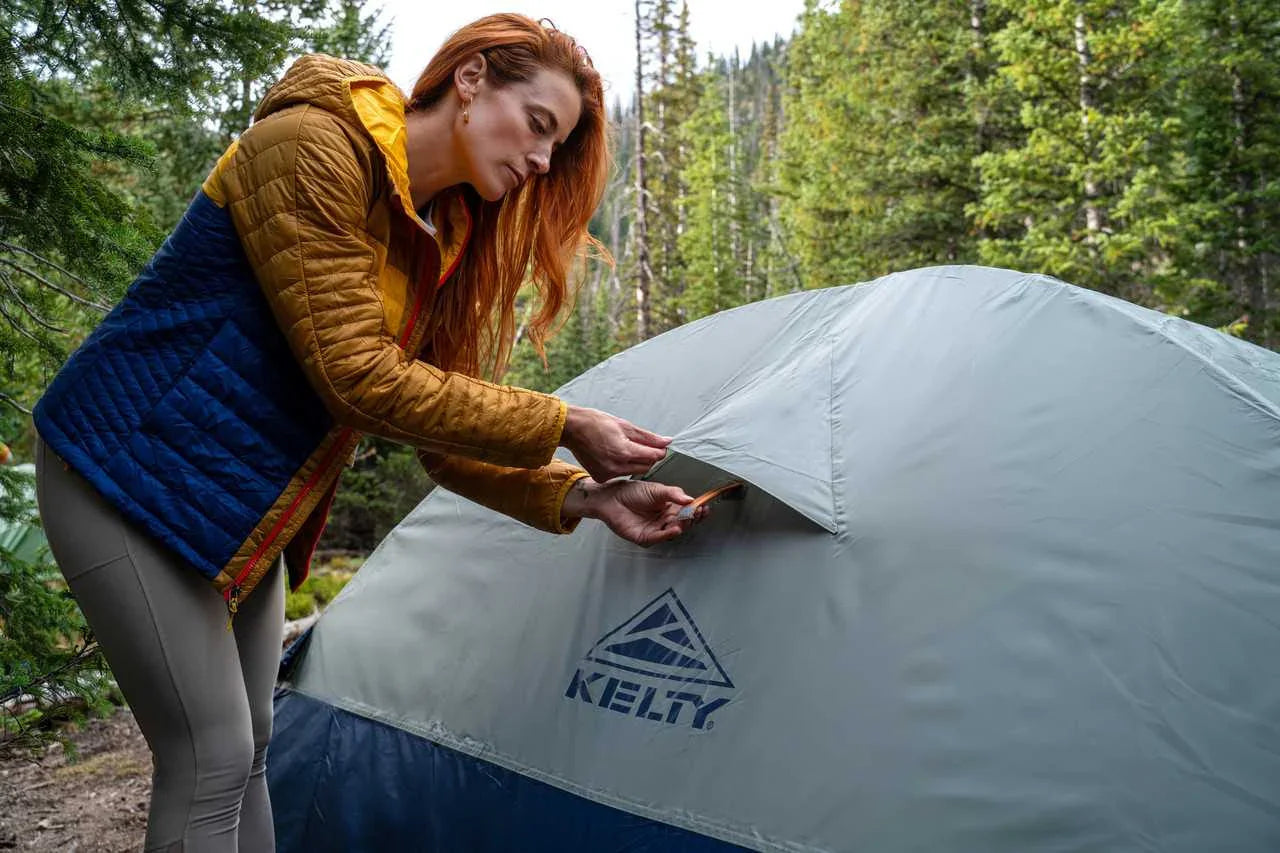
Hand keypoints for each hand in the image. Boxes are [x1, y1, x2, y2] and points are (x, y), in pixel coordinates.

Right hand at [560, 405, 669, 480]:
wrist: (573, 429)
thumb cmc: (595, 423)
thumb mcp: (625, 426)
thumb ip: (648, 437)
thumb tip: (666, 441)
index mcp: (624, 451)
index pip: (653, 457)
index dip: (659, 451)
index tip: (659, 446)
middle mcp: (616, 466)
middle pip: (645, 466)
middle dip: (647, 457)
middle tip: (640, 445)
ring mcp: (607, 474)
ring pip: (633, 471)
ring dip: (634, 462)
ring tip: (622, 448)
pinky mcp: (601, 478)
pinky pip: (620, 475)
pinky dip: (621, 467)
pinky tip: (612, 456)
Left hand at [563, 479, 704, 546]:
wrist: (612, 498)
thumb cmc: (632, 492)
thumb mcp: (657, 489)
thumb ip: (674, 494)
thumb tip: (690, 499)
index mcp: (669, 508)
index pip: (687, 511)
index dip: (697, 510)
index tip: (705, 507)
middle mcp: (664, 520)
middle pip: (683, 522)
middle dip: (693, 518)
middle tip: (698, 512)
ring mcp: (656, 530)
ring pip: (673, 531)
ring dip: (682, 526)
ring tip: (687, 519)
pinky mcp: (645, 537)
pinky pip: (659, 537)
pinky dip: (668, 534)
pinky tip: (675, 528)